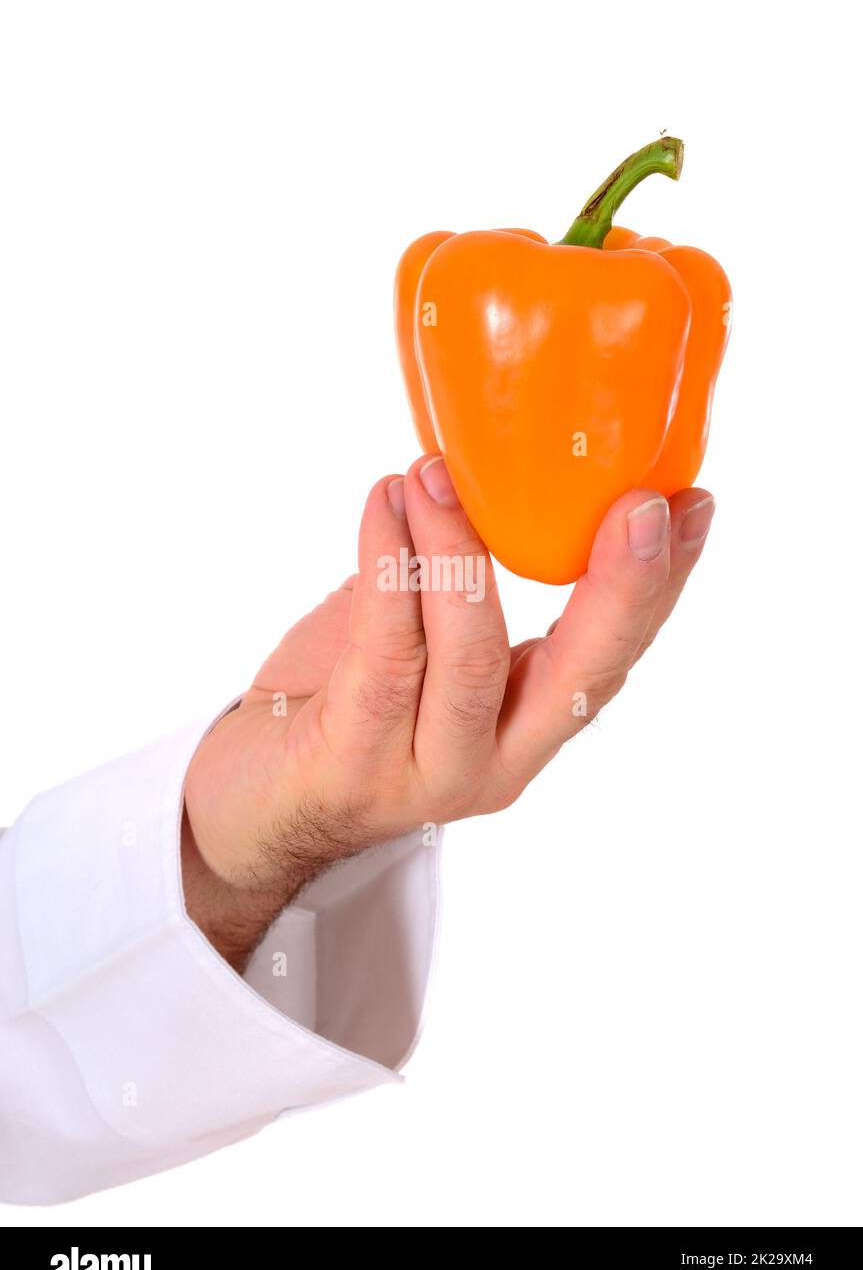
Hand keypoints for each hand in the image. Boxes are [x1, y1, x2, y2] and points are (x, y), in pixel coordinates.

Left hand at [182, 455, 714, 968]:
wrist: (248, 803)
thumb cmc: (339, 702)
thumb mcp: (420, 643)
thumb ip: (461, 584)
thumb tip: (486, 467)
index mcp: (524, 724)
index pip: (610, 655)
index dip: (657, 585)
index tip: (690, 503)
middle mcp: (494, 758)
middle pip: (582, 674)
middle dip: (619, 586)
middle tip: (638, 502)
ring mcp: (428, 769)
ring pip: (472, 657)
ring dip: (463, 551)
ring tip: (437, 472)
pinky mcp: (356, 762)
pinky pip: (384, 651)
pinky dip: (390, 567)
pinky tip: (385, 504)